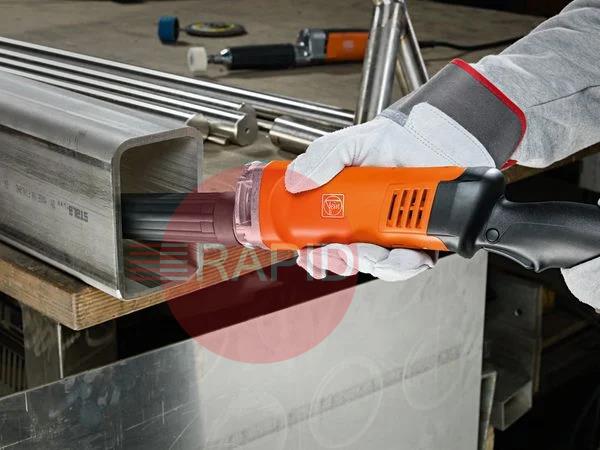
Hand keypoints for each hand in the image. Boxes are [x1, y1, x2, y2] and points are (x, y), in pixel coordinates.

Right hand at [285, 103, 494, 280]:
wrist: (430, 138)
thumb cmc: (392, 142)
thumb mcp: (350, 143)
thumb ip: (322, 157)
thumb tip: (295, 182)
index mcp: (346, 210)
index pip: (324, 242)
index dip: (315, 256)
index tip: (307, 256)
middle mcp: (368, 227)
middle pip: (348, 260)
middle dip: (339, 262)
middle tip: (335, 250)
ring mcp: (393, 235)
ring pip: (378, 267)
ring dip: (370, 263)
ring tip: (366, 248)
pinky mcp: (420, 240)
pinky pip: (410, 264)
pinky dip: (405, 264)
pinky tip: (405, 253)